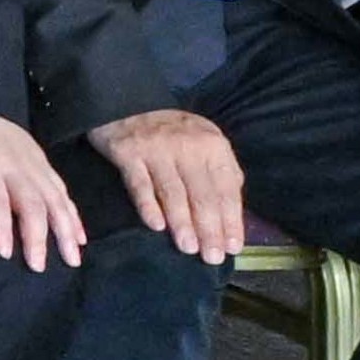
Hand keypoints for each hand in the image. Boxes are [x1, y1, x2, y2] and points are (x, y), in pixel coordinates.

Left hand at [0, 105, 85, 270]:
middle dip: (38, 237)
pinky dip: (73, 213)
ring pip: (55, 198)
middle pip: (32, 203)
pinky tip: (79, 235)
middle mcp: (15, 162)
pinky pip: (62, 188)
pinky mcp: (41, 158)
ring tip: (72, 259)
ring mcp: (32, 160)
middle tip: (39, 267)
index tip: (6, 255)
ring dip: (65, 229)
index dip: (2, 227)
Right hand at [89, 106, 245, 260]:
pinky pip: (139, 184)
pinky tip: (156, 225)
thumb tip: (233, 214)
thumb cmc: (171, 132)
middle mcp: (187, 146)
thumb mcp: (204, 143)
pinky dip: (148, 205)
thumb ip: (220, 173)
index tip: (233, 247)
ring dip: (182, 223)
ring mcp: (156, 149)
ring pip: (173, 192)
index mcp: (212, 146)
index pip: (225, 189)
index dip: (231, 220)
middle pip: (201, 194)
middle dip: (209, 229)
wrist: (126, 103)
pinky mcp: (127, 152)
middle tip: (212, 257)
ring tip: (188, 248)